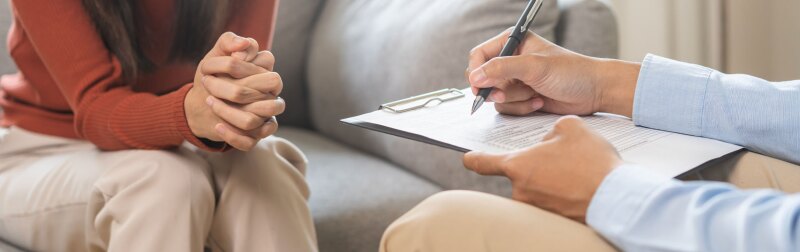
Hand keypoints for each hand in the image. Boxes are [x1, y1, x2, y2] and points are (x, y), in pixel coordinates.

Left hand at [185, 32, 283, 149]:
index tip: (222, 64)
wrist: (198, 105)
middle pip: (265, 94)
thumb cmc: (212, 78)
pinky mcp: (255, 136)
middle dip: (233, 89)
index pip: (268, 61)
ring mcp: (265, 117)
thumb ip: (228, 42)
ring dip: (228, 112)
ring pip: (255, 120)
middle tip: (208, 85)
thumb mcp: (215, 56)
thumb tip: (243, 44)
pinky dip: (231, 135)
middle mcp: (270, 95)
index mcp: (265, 73)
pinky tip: (216, 125)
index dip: (243, 64)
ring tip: (210, 103)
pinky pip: (250, 141)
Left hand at [462, 116, 620, 222]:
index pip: (482, 162)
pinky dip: (563, 192)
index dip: (473, 158)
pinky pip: (552, 199)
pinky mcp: (551, 219)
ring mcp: (535, 208)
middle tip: (564, 159)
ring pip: (538, 186)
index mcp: (518, 166)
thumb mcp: (570, 128)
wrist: (616, 198)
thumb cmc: (592, 162)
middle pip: (520, 172)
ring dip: (552, 179)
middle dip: (537, 164)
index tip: (468, 157)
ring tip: (578, 173)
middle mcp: (520, 190)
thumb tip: (548, 141)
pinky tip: (582, 185)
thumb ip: (550, 130)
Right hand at [467, 29, 640, 116]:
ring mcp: (516, 80)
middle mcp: (511, 61)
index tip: (479, 86)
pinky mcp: (522, 97)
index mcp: (513, 43)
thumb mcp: (535, 67)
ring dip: (514, 100)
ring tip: (534, 95)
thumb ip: (503, 69)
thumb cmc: (571, 72)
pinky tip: (539, 102)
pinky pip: (507, 107)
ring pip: (495, 96)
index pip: (479, 55)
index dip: (476, 72)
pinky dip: (522, 108)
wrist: (594, 92)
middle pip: (484, 79)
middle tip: (506, 94)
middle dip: (497, 89)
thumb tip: (475, 77)